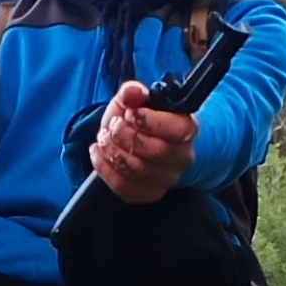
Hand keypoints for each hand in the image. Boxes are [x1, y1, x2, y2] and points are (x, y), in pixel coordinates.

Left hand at [91, 80, 195, 204]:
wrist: (137, 141)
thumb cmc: (140, 120)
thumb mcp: (134, 100)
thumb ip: (132, 92)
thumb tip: (132, 91)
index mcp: (186, 129)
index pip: (177, 129)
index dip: (148, 121)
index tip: (129, 113)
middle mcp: (181, 157)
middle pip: (156, 151)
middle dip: (126, 136)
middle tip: (112, 125)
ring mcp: (166, 179)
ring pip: (139, 171)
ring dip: (113, 151)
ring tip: (103, 138)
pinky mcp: (149, 194)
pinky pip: (125, 187)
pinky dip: (105, 168)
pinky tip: (98, 153)